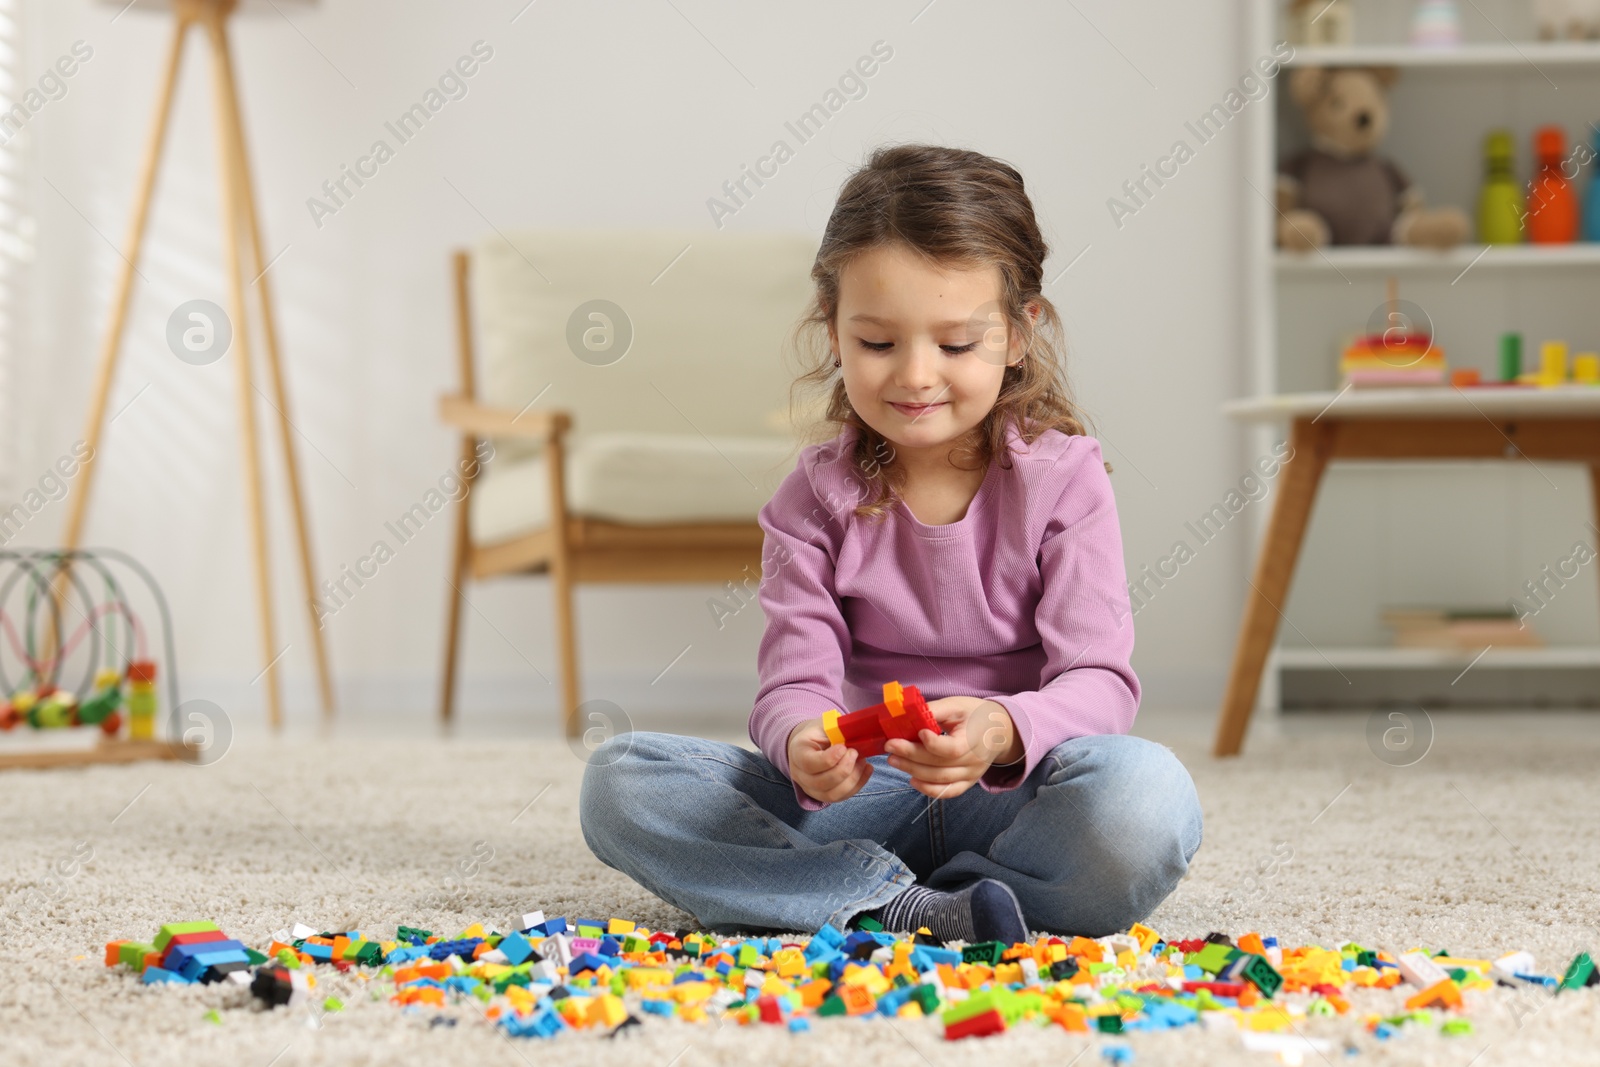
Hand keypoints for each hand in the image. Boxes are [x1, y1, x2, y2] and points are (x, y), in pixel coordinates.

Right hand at [787, 718, 873, 803]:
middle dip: (844, 769)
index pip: (809, 763)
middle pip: (821, 782)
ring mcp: (811, 788)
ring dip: (853, 779)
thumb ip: (836, 731)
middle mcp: (800, 775)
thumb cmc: (820, 733)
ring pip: (832, 794)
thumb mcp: (824, 725)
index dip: (829, 759)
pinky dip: (858, 784)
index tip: (844, 747)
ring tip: (863, 761)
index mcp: (797, 753)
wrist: (813, 743)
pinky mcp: (824, 796)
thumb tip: (856, 736)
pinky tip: (867, 769)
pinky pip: (842, 797)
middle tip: (855, 753)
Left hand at [884, 697, 1021, 799]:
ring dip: (914, 771)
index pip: (953, 749)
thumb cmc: (975, 715)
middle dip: (911, 757)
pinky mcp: (968, 783)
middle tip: (890, 747)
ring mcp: (972, 775)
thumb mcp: (958, 705)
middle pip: (941, 765)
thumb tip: (907, 713)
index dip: (933, 744)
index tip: (918, 733)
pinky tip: (912, 780)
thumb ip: (935, 710)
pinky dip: (928, 789)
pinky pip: (948, 792)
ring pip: (940, 780)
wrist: (999, 731)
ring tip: (893, 760)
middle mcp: (975, 761)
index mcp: (974, 739)